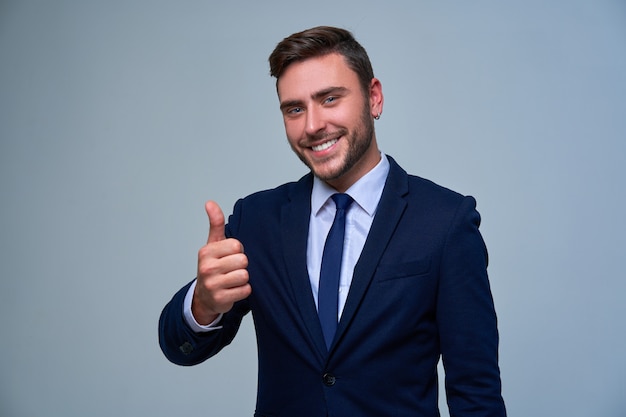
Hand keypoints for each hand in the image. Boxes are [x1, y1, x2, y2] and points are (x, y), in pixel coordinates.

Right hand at [192, 201, 250, 324]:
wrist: (204, 296)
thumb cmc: (213, 266)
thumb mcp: (213, 244)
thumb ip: (216, 223)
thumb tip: (210, 202)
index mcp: (206, 252)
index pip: (237, 245)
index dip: (238, 251)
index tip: (229, 256)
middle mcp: (207, 268)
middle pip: (243, 260)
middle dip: (242, 265)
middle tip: (232, 269)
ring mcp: (212, 285)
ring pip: (245, 275)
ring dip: (243, 278)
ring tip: (233, 279)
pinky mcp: (221, 299)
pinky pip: (246, 290)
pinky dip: (244, 290)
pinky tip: (234, 289)